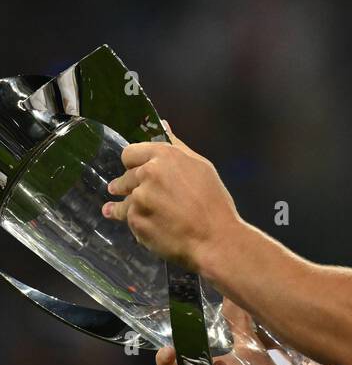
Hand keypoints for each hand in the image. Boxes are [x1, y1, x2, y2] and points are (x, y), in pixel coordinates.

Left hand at [102, 124, 240, 273]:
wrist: (215, 239)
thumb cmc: (214, 202)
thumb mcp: (201, 167)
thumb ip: (177, 146)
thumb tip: (163, 125)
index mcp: (164, 156)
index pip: (130, 153)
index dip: (133, 163)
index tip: (136, 171)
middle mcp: (147, 174)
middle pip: (125, 177)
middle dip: (129, 186)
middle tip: (142, 197)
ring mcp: (138, 199)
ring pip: (123, 201)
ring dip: (127, 207)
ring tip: (137, 214)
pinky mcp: (134, 222)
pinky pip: (129, 220)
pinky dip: (138, 224)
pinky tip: (151, 229)